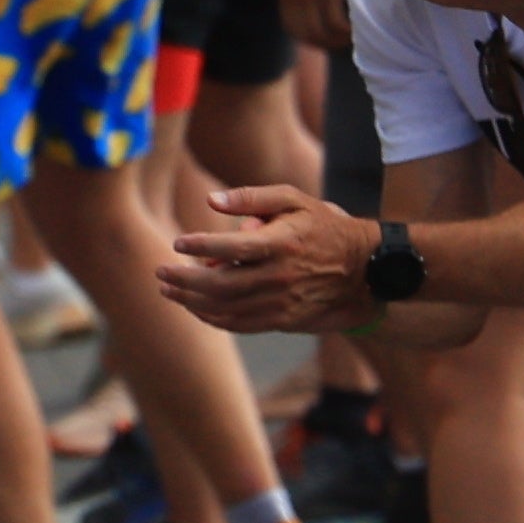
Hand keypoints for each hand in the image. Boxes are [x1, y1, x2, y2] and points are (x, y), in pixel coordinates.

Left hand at [158, 183, 376, 333]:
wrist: (362, 269)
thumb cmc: (322, 227)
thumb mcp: (294, 200)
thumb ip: (252, 197)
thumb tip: (212, 200)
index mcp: (282, 243)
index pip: (233, 249)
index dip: (201, 247)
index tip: (178, 243)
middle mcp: (280, 276)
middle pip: (221, 285)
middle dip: (185, 280)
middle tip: (160, 272)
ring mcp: (281, 302)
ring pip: (226, 309)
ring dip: (191, 301)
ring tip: (168, 289)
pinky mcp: (282, 320)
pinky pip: (239, 324)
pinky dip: (212, 318)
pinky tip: (194, 307)